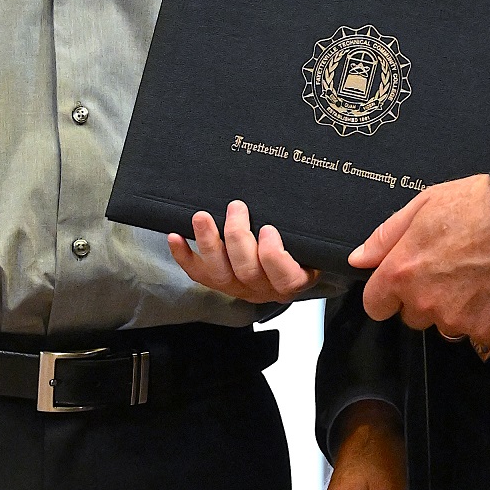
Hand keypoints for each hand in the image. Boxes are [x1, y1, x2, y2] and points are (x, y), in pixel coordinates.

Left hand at [168, 201, 318, 303]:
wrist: (286, 267)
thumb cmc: (301, 250)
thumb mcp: (314, 245)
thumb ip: (311, 233)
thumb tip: (308, 201)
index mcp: (292, 280)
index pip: (284, 276)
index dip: (273, 255)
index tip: (268, 229)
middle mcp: (263, 289)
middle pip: (247, 270)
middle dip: (237, 236)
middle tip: (236, 207)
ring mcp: (237, 287)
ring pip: (220, 272)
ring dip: (208, 242)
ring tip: (201, 217)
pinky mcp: (217, 282)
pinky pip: (197, 273)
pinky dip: (183, 256)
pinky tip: (175, 235)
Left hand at [350, 173, 489, 355]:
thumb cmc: (476, 205)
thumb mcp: (422, 206)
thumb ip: (385, 237)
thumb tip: (359, 259)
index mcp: (401, 273)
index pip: (375, 306)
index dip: (386, 293)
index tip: (401, 283)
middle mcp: (424, 303)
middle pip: (411, 317)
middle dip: (423, 298)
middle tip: (447, 269)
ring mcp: (457, 320)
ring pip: (444, 326)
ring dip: (452, 309)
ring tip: (474, 277)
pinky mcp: (488, 331)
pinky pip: (476, 334)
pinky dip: (483, 317)